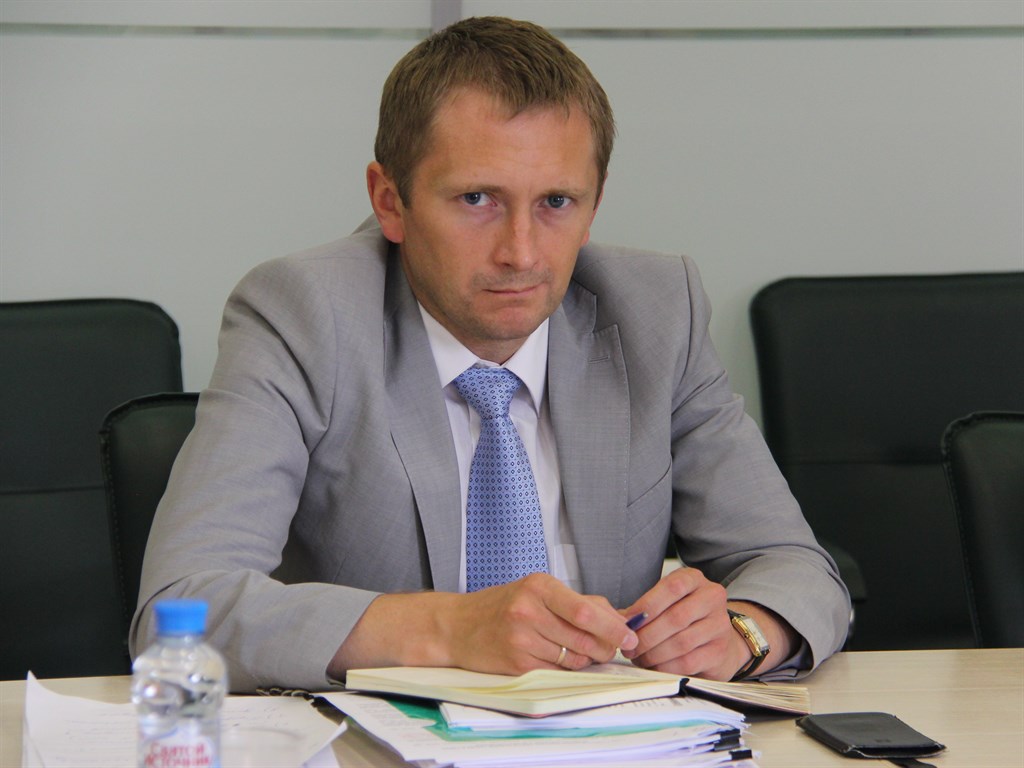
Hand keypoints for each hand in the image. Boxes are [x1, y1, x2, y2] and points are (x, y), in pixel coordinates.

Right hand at [330, 573, 638, 676]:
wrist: (457, 626)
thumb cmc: (502, 605)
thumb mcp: (538, 590)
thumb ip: (579, 602)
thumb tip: (620, 619)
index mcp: (539, 586)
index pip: (586, 612)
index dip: (614, 628)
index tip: (630, 637)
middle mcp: (528, 610)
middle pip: (585, 638)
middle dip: (605, 648)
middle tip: (611, 648)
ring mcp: (520, 639)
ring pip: (573, 659)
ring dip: (584, 659)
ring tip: (573, 649)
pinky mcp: (515, 664)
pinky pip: (556, 672)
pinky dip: (563, 669)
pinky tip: (554, 657)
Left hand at [619, 567, 754, 680]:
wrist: (718, 638)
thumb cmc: (685, 617)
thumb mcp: (666, 601)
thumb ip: (644, 608)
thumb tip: (618, 619)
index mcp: (694, 579)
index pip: (672, 587)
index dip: (646, 605)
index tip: (627, 621)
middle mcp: (711, 598)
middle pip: (675, 618)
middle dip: (646, 636)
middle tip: (629, 647)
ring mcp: (719, 625)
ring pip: (681, 642)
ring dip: (653, 653)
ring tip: (639, 658)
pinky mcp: (719, 651)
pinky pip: (688, 661)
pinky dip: (666, 666)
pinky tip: (655, 666)